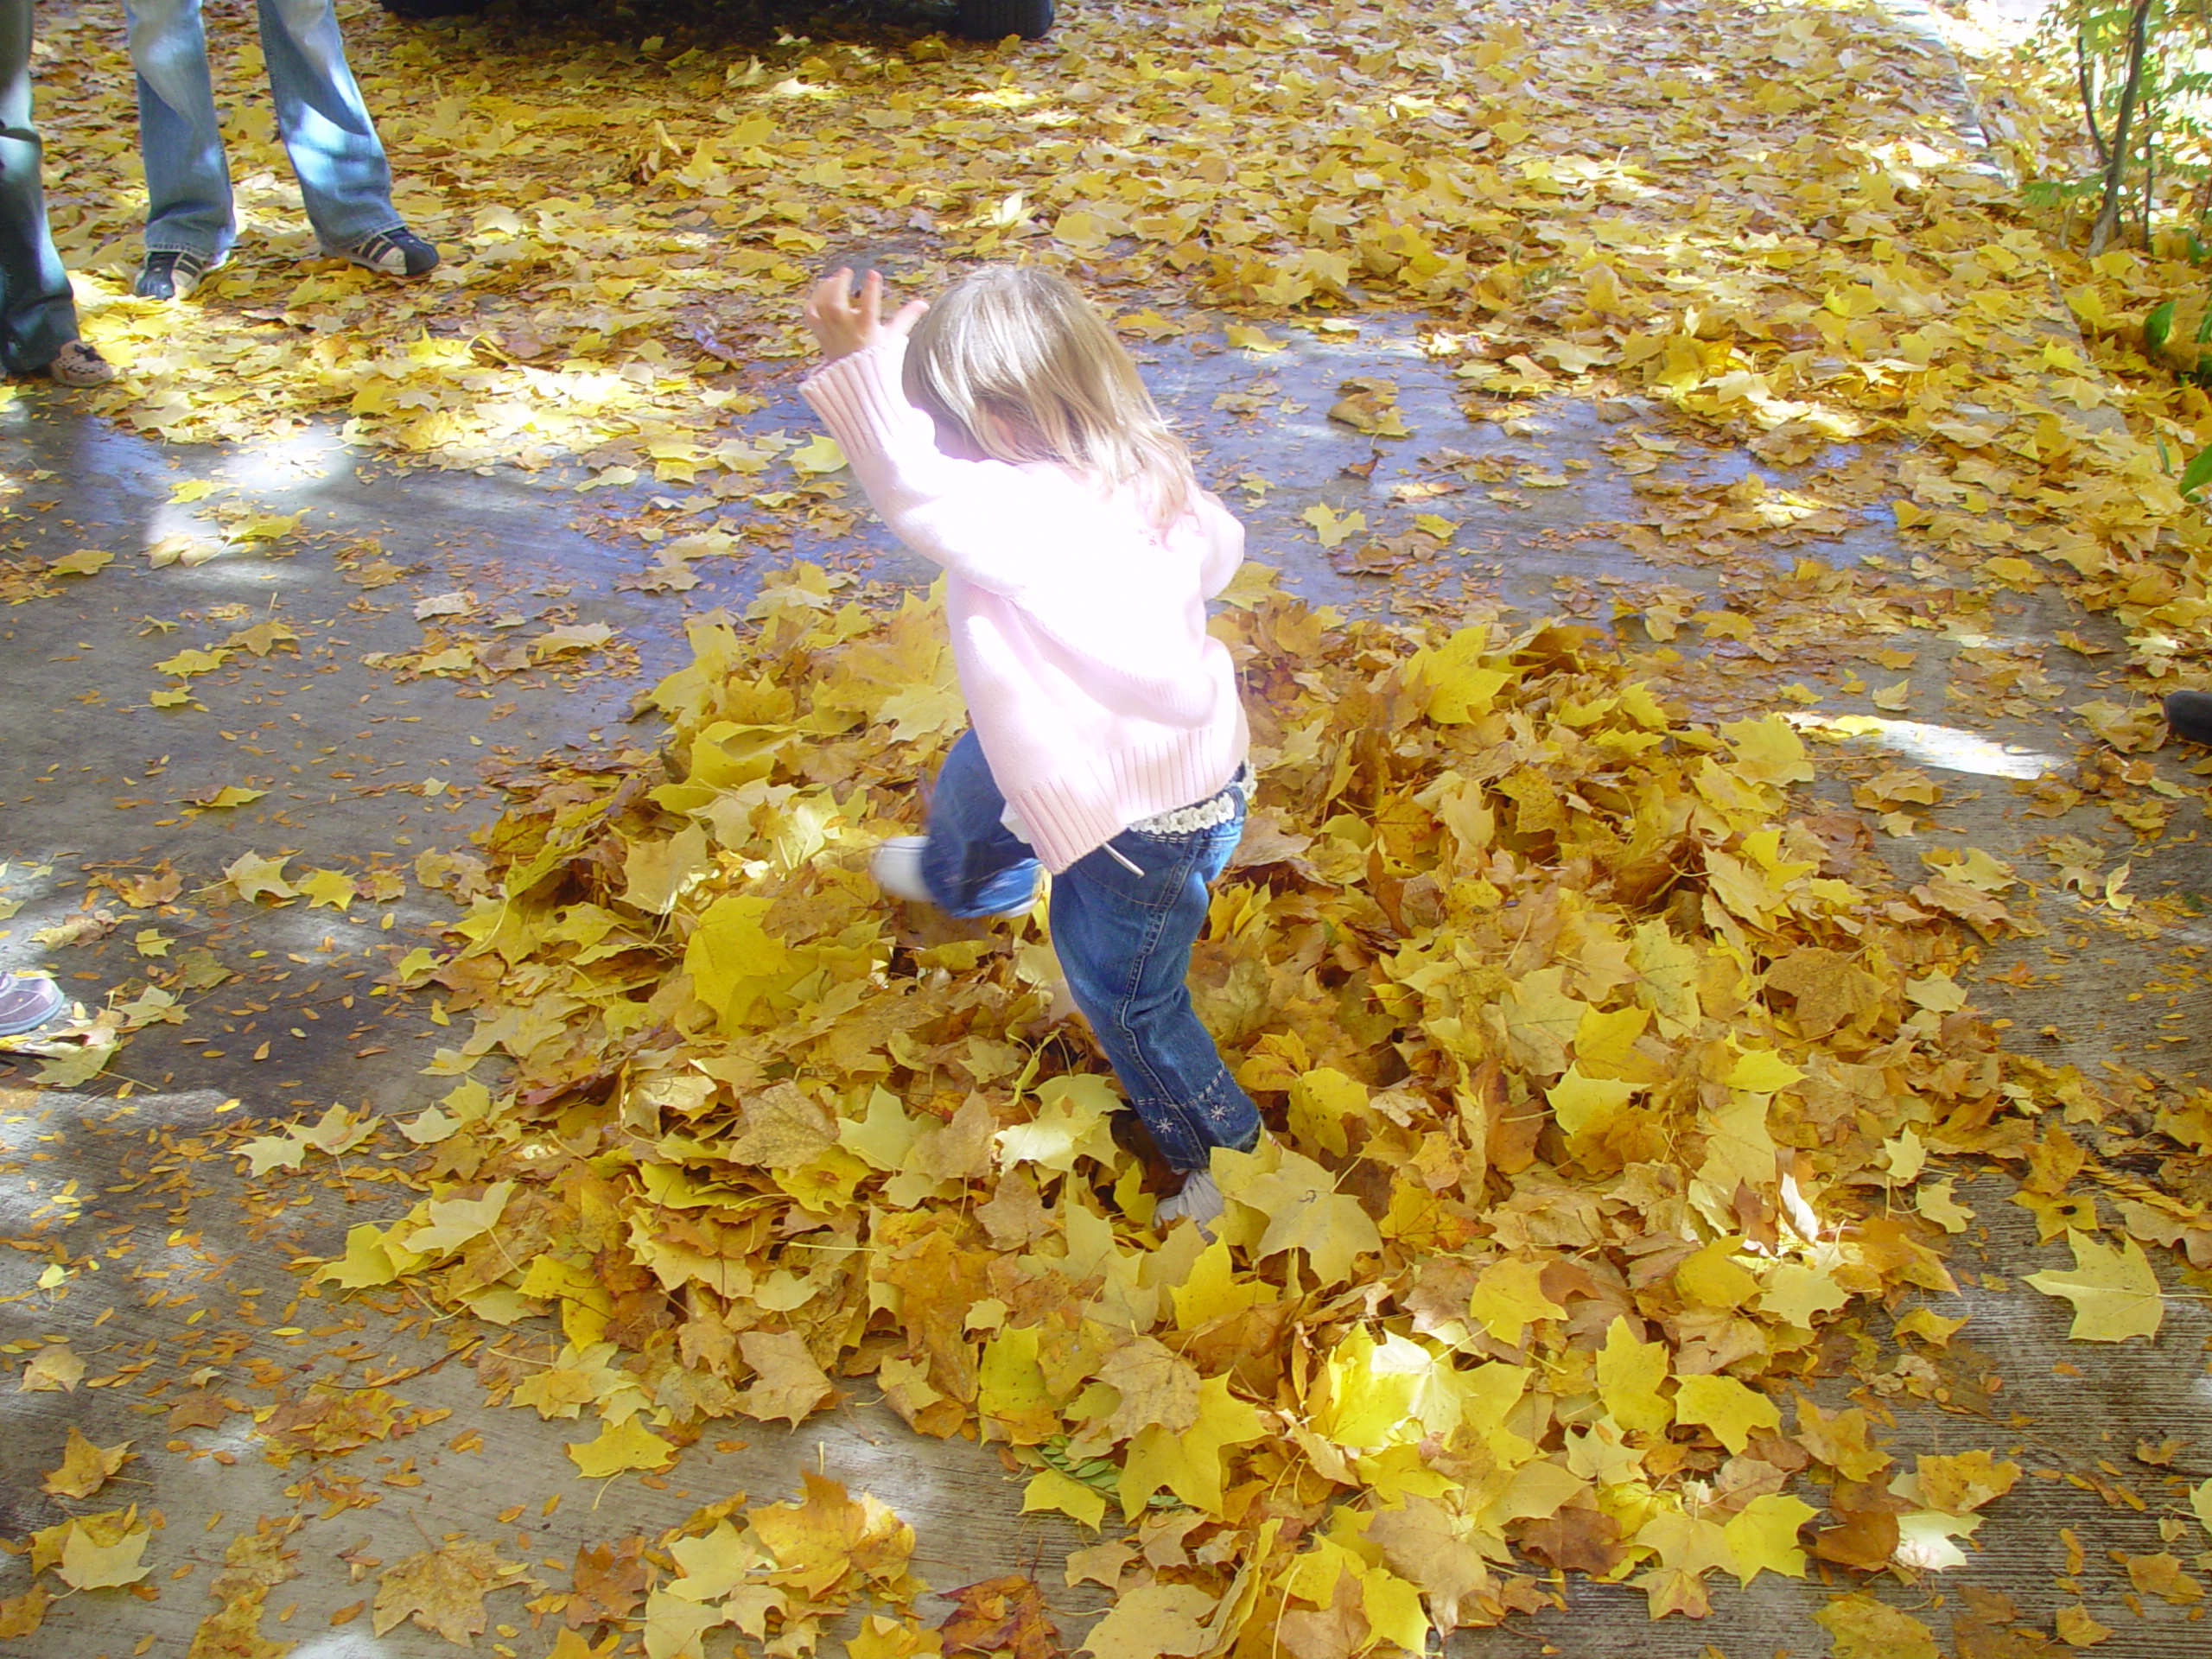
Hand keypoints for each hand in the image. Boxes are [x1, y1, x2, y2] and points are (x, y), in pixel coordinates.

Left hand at [804, 268, 927, 361]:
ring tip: (833, 279)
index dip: (871, 288)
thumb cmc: (879, 358)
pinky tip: (820, 292)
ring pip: (822, 306)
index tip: (873, 273)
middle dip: (840, 284)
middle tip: (846, 270)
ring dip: (825, 289)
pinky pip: (811, 315)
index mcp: (867, 330)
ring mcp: (832, 333)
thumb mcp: (894, 336)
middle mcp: (847, 331)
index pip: (869, 307)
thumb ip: (907, 317)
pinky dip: (812, 301)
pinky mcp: (821, 336)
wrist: (860, 382)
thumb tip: (924, 303)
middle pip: (836, 304)